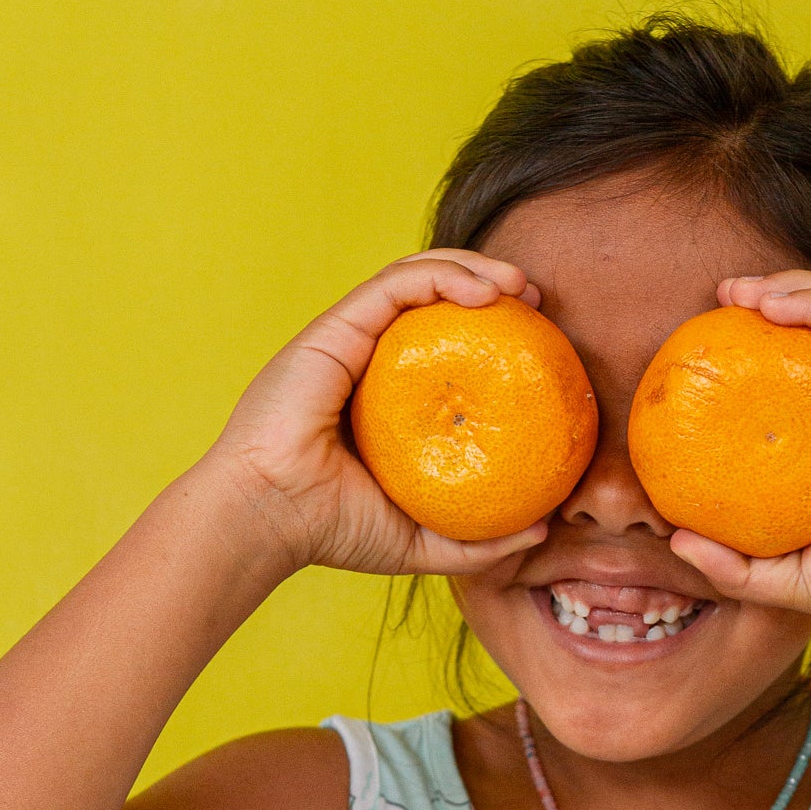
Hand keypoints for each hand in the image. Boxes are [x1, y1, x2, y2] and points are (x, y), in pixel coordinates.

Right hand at [204, 250, 550, 576]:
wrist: (268, 519)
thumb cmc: (333, 531)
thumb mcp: (424, 542)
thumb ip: (479, 540)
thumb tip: (542, 531)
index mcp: (385, 398)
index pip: (443, 346)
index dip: (492, 333)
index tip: (540, 343)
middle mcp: (367, 359)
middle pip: (433, 300)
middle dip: (490, 285)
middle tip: (540, 304)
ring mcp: (348, 338)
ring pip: (417, 278)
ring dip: (474, 268)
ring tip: (520, 284)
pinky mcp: (336, 327)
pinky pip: (396, 285)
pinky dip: (442, 276)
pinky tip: (486, 291)